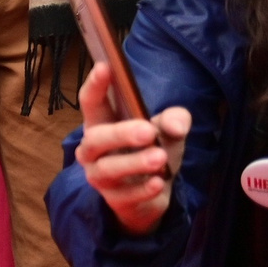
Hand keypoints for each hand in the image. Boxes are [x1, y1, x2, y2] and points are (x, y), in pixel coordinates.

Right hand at [73, 64, 188, 234]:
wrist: (151, 194)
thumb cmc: (151, 151)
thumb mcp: (167, 130)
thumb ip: (174, 119)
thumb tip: (175, 127)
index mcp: (102, 124)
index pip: (92, 102)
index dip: (96, 85)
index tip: (106, 67)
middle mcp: (93, 150)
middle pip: (96, 139)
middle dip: (120, 134)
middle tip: (148, 131)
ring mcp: (100, 176)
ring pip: (107, 168)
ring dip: (134, 163)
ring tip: (159, 158)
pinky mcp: (115, 200)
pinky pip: (125, 194)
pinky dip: (143, 189)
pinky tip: (158, 183)